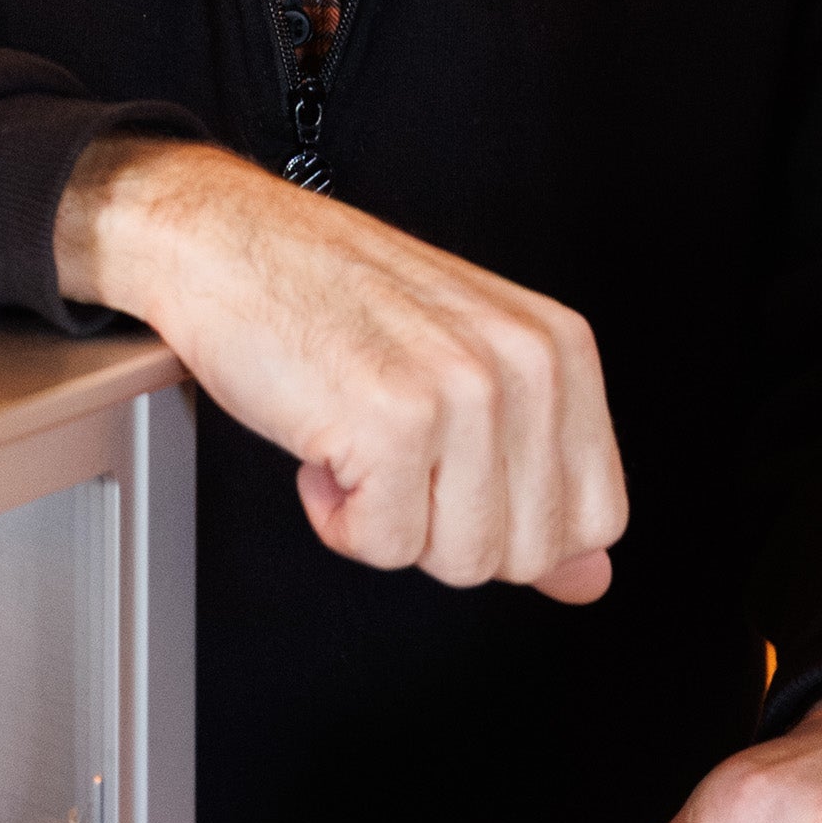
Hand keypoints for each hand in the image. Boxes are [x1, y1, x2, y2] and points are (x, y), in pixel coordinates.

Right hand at [49, 135, 621, 593]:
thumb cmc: (327, 295)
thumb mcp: (460, 372)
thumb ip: (536, 479)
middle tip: (396, 453)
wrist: (223, 241)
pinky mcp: (392, 423)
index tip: (453, 474)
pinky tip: (323, 443)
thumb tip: (588, 580)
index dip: (511, 525)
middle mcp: (525, 364)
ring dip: (388, 522)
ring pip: (462, 560)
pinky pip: (382, 546)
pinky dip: (337, 517)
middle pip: (530, 553)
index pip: (597, 516)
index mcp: (558, 346)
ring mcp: (463, 392)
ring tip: (357, 439)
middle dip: (447, 530)